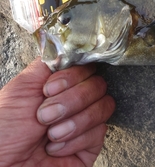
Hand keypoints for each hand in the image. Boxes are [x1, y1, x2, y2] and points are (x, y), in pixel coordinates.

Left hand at [0, 58, 114, 166]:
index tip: (49, 89)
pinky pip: (99, 131)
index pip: (86, 67)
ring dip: (73, 122)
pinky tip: (55, 148)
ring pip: (104, 105)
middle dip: (70, 101)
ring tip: (49, 135)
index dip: (73, 76)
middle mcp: (75, 101)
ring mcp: (85, 123)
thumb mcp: (21, 88)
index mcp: (59, 85)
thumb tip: (70, 47)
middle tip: (45, 116)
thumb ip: (48, 64)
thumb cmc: (2, 132)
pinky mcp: (91, 145)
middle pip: (99, 84)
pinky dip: (75, 139)